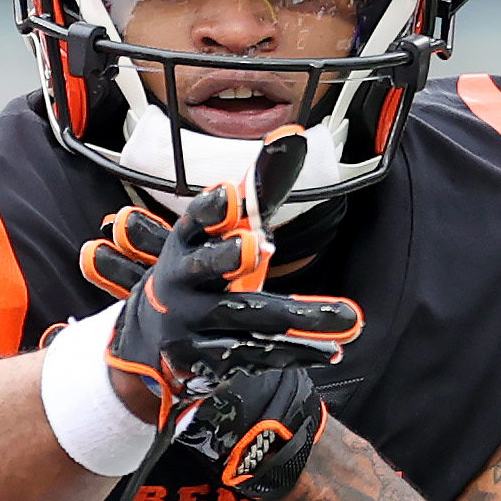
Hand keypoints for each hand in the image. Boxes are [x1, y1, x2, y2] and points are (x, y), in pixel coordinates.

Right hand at [85, 148, 361, 497]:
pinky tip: (332, 350)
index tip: (228, 196)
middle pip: (208, 268)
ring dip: (298, 317)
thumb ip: (259, 194)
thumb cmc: (201, 273)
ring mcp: (189, 327)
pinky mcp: (202, 362)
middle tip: (254, 246)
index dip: (210, 210)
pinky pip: (255, 355)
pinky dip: (296, 352)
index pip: (193, 222)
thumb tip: (294, 138)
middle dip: (228, 257)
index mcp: (183, 246)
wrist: (152, 339)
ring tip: (348, 319)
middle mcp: (181, 284)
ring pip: (246, 317)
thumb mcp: (220, 232)